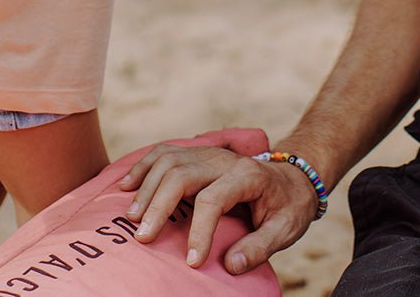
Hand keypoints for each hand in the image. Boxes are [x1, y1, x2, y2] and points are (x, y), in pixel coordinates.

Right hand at [118, 144, 318, 273]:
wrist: (292, 176)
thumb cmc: (288, 206)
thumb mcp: (287, 228)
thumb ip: (261, 246)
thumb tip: (231, 265)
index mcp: (246, 176)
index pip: (214, 199)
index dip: (200, 230)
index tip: (192, 262)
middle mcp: (222, 159)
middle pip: (182, 173)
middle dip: (160, 204)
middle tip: (144, 236)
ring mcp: (207, 153)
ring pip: (169, 160)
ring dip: (147, 186)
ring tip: (133, 216)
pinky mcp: (196, 154)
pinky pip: (164, 153)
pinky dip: (143, 167)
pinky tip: (127, 185)